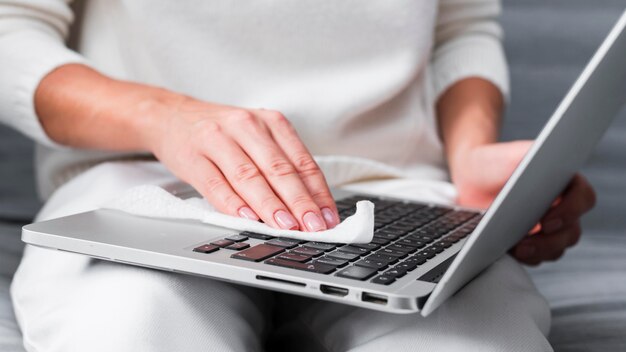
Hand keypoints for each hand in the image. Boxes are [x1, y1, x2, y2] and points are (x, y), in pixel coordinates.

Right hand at [142, 96, 338, 231]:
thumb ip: (281, 165)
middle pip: (279, 169)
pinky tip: (248, 219)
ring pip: (250, 177)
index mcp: (271, 122)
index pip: (303, 161)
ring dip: (271, 206)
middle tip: (314, 227)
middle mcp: (247, 126)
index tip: (329, 217)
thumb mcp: (257, 137)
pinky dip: (234, 204)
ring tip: (287, 227)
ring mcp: (218, 140)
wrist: (171, 116)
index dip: (318, 193)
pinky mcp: (194, 157)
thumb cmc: (222, 132)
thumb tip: (310, 206)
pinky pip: (216, 185)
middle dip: (300, 203)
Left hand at [450, 140, 595, 264]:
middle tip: (526, 243)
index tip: (546, 221)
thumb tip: (542, 167)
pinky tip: (511, 252)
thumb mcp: (508, 156)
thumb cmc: (493, 163)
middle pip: (572, 231)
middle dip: (551, 241)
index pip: (583, 197)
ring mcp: (547, 226)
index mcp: (564, 181)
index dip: (571, 211)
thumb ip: (526, 158)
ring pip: (557, 247)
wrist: (470, 178)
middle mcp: (561, 206)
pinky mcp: (531, 241)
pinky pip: (538, 256)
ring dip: (540, 252)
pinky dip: (527, 257)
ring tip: (517, 249)